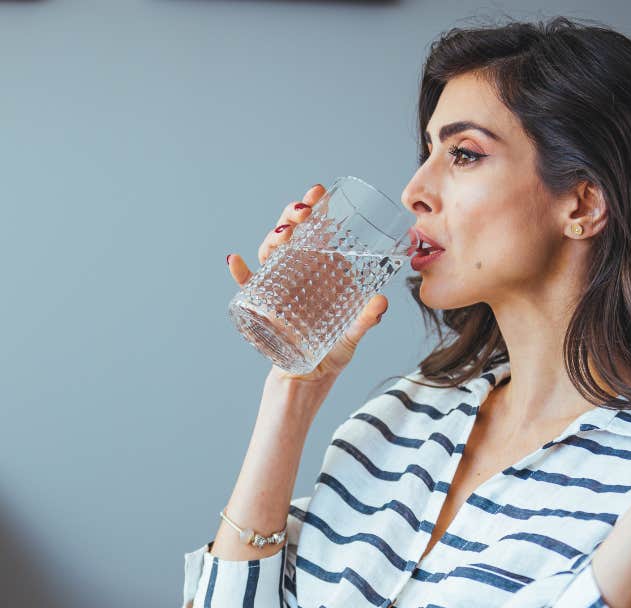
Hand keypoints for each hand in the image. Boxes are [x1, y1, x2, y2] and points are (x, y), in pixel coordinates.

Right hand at [226, 183, 388, 387]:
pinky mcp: (262, 307)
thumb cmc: (332, 353)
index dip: (315, 211)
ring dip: (273, 238)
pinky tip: (236, 262)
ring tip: (284, 234)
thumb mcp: (352, 336)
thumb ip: (366, 320)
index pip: (317, 234)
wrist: (308, 378)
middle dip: (294, 217)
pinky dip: (240, 273)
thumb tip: (382, 301)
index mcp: (321, 273)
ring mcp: (279, 289)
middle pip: (292, 237)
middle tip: (303, 210)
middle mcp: (299, 275)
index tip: (319, 193)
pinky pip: (248, 286)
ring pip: (271, 254)